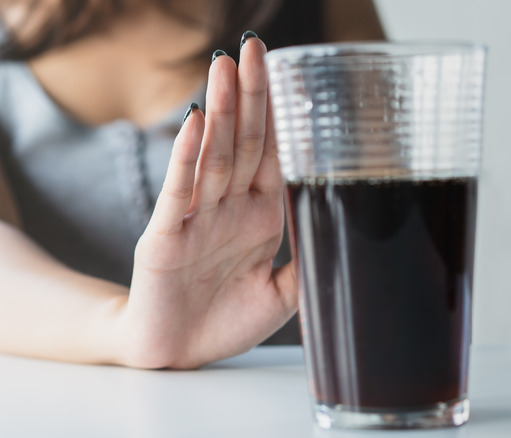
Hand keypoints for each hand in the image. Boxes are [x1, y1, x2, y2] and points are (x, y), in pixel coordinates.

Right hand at [120, 37, 297, 368]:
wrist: (177, 352)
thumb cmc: (224, 322)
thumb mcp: (282, 295)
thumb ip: (308, 263)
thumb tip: (346, 231)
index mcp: (258, 216)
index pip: (270, 153)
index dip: (276, 113)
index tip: (281, 69)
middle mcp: (227, 209)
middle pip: (241, 142)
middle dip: (248, 95)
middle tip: (251, 48)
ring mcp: (195, 219)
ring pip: (211, 157)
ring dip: (218, 113)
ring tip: (222, 68)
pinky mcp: (164, 238)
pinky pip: (177, 192)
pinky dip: (184, 159)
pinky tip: (192, 125)